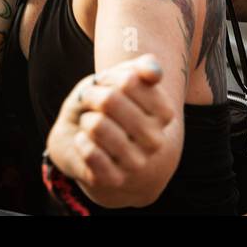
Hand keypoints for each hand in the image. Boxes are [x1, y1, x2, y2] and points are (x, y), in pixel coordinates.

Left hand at [46, 55, 175, 206]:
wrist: (99, 147)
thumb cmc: (113, 106)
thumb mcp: (127, 80)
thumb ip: (145, 68)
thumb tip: (152, 72)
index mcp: (165, 113)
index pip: (128, 80)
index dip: (107, 78)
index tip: (105, 85)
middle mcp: (156, 140)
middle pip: (110, 100)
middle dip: (91, 95)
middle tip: (90, 102)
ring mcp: (137, 163)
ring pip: (97, 126)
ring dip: (86, 120)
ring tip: (91, 124)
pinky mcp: (114, 179)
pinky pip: (89, 152)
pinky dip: (81, 141)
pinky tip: (85, 141)